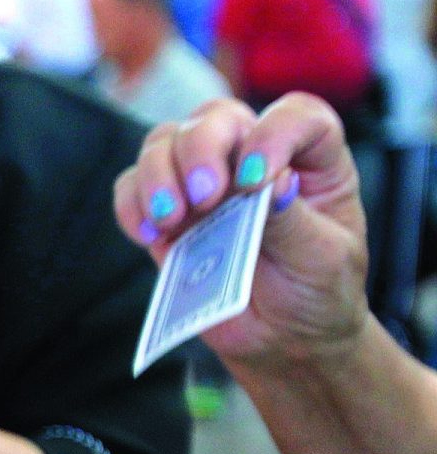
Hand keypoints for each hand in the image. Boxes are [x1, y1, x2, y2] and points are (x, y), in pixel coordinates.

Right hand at [112, 94, 368, 368]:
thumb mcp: (321, 258)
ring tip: (170, 220)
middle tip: (203, 197)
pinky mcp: (167, 214)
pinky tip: (149, 235)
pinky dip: (131, 205)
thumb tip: (268, 182)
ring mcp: (204, 183)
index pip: (295, 116)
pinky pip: (131, 187)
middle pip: (217, 117)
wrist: (283, 337)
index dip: (273, 133)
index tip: (258, 180)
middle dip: (200, 148)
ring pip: (164, 142)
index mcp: (309, 159)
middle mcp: (252, 157)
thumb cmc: (317, 291)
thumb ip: (292, 220)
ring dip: (158, 173)